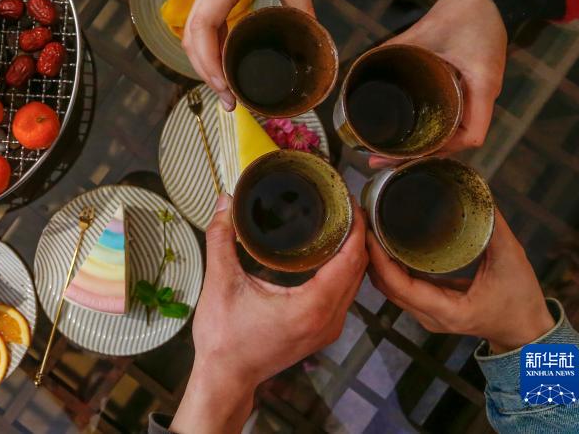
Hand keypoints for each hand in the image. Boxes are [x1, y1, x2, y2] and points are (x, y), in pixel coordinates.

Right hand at [171, 195, 367, 432]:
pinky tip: (330, 254)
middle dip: (357, 236)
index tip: (350, 201)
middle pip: (358, 270)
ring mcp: (327, 329)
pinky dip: (343, 272)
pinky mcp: (321, 333)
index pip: (350, 259)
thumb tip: (223, 202)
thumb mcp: (220, 283)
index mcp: (312, 307)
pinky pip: (344, 296)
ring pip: (354, 285)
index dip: (356, 228)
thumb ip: (221, 239)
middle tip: (346, 205)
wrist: (225, 377)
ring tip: (341, 224)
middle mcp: (328, 320)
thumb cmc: (224, 337)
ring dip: (352, 255)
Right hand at [186, 0, 312, 109]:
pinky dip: (209, 51)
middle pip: (191, 44)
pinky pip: (201, 28)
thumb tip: (316, 38)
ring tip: (227, 89)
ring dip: (205, 65)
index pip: (203, 34)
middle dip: (207, 76)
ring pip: (192, 38)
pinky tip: (226, 63)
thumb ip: (301, 5)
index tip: (228, 89)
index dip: (210, 65)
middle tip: (231, 102)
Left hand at [367, 208, 553, 353]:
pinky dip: (388, 265)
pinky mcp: (428, 307)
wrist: (528, 332)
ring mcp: (426, 314)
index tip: (368, 230)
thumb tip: (477, 193)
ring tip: (371, 225)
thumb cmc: (521, 301)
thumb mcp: (510, 261)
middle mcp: (429, 316)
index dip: (377, 257)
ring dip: (375, 259)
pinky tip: (385, 242)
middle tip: (365, 219)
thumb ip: (493, 227)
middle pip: (384, 285)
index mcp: (445, 310)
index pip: (396, 284)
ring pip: (388, 287)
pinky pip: (398, 286)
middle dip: (370, 254)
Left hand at [369, 0, 506, 167]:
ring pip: (455, 129)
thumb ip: (400, 46)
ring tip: (391, 150)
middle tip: (382, 159)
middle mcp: (482, 95)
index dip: (440, 150)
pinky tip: (410, 126)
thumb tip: (366, 61)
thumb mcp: (430, 28)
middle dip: (422, 153)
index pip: (470, 137)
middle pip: (457, 140)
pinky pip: (454, 112)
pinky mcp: (470, 82)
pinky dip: (433, 124)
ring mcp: (478, 90)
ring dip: (426, 142)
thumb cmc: (469, 10)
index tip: (406, 154)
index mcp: (481, 87)